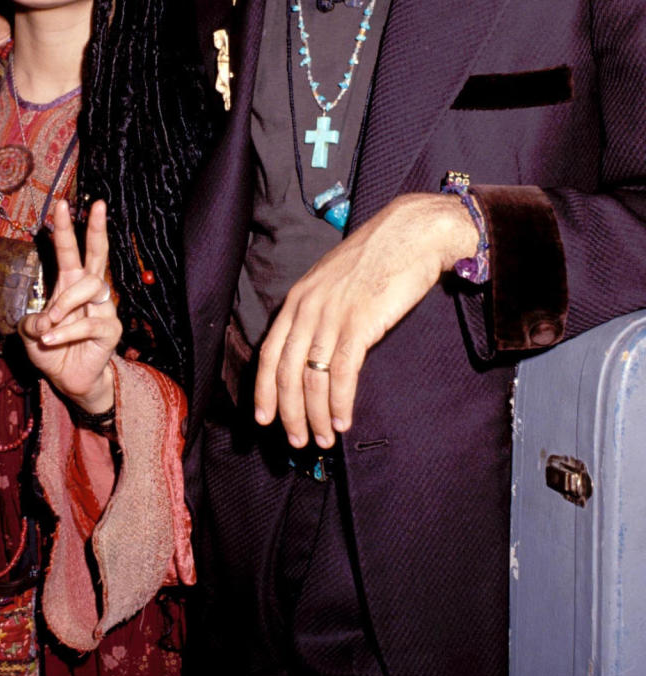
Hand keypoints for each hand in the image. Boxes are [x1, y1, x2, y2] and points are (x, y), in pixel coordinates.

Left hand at [19, 200, 119, 413]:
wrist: (68, 380)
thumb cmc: (51, 350)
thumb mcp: (30, 335)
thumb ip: (31, 323)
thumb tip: (44, 321)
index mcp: (69, 285)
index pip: (69, 251)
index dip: (65, 228)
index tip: (62, 204)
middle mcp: (89, 292)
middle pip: (98, 254)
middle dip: (97, 229)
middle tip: (97, 205)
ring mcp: (103, 309)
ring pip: (91, 286)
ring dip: (65, 302)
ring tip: (49, 324)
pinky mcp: (111, 330)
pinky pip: (90, 323)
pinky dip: (66, 332)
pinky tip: (51, 340)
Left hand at [255, 193, 476, 448]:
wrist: (412, 234)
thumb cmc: (377, 259)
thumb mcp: (333, 281)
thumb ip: (317, 311)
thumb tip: (310, 350)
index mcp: (297, 298)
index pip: (268, 352)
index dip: (263, 390)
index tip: (264, 419)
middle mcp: (308, 307)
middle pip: (286, 372)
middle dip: (288, 413)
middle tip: (296, 441)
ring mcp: (332, 315)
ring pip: (312, 378)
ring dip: (316, 416)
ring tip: (323, 439)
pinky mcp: (360, 323)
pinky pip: (342, 373)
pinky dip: (340, 404)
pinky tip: (343, 422)